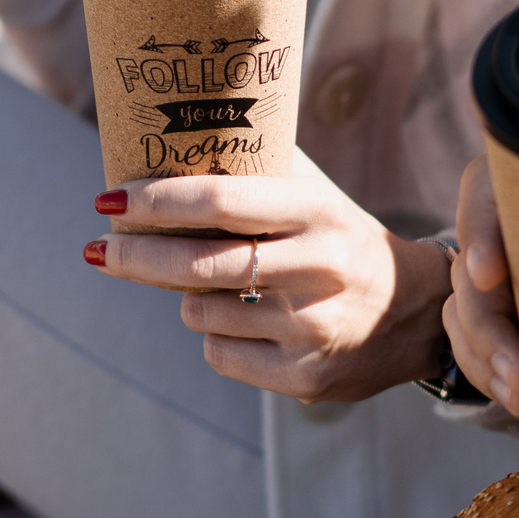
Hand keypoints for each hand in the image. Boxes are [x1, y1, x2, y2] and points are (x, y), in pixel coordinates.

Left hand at [85, 175, 453, 403]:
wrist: (418, 315)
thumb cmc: (342, 241)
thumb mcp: (315, 198)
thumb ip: (256, 171)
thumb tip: (169, 140)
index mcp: (316, 212)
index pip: (220, 200)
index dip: (155, 201)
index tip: (108, 199)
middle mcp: (318, 268)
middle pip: (198, 265)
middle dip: (136, 256)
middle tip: (100, 248)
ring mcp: (312, 329)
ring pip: (201, 313)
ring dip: (190, 299)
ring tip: (216, 288)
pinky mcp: (305, 377)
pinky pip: (220, 354)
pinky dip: (216, 338)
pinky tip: (244, 324)